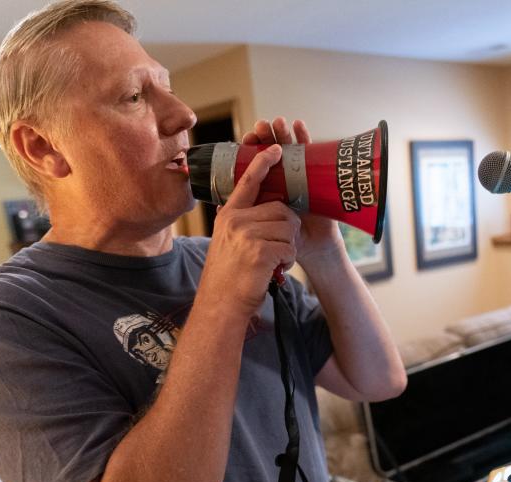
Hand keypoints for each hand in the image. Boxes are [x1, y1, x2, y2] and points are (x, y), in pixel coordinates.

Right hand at [204, 144, 300, 314]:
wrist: (221, 305)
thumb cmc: (229, 276)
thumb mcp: (226, 241)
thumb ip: (240, 222)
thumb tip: (263, 207)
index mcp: (229, 215)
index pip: (247, 181)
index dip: (263, 163)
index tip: (276, 148)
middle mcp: (236, 221)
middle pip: (281, 209)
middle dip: (287, 229)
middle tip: (277, 248)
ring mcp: (247, 235)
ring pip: (288, 228)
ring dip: (288, 247)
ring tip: (273, 261)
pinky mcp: (260, 251)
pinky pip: (289, 247)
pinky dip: (288, 261)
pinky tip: (275, 270)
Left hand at [241, 117, 342, 267]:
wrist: (310, 248)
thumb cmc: (285, 239)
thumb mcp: (260, 227)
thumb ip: (242, 216)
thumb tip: (218, 205)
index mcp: (267, 185)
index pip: (257, 160)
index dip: (253, 147)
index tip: (249, 138)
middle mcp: (283, 176)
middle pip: (274, 149)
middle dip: (266, 135)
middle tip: (261, 126)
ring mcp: (300, 175)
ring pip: (290, 147)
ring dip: (283, 132)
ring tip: (278, 123)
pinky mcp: (317, 177)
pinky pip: (311, 155)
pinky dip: (305, 138)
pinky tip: (299, 125)